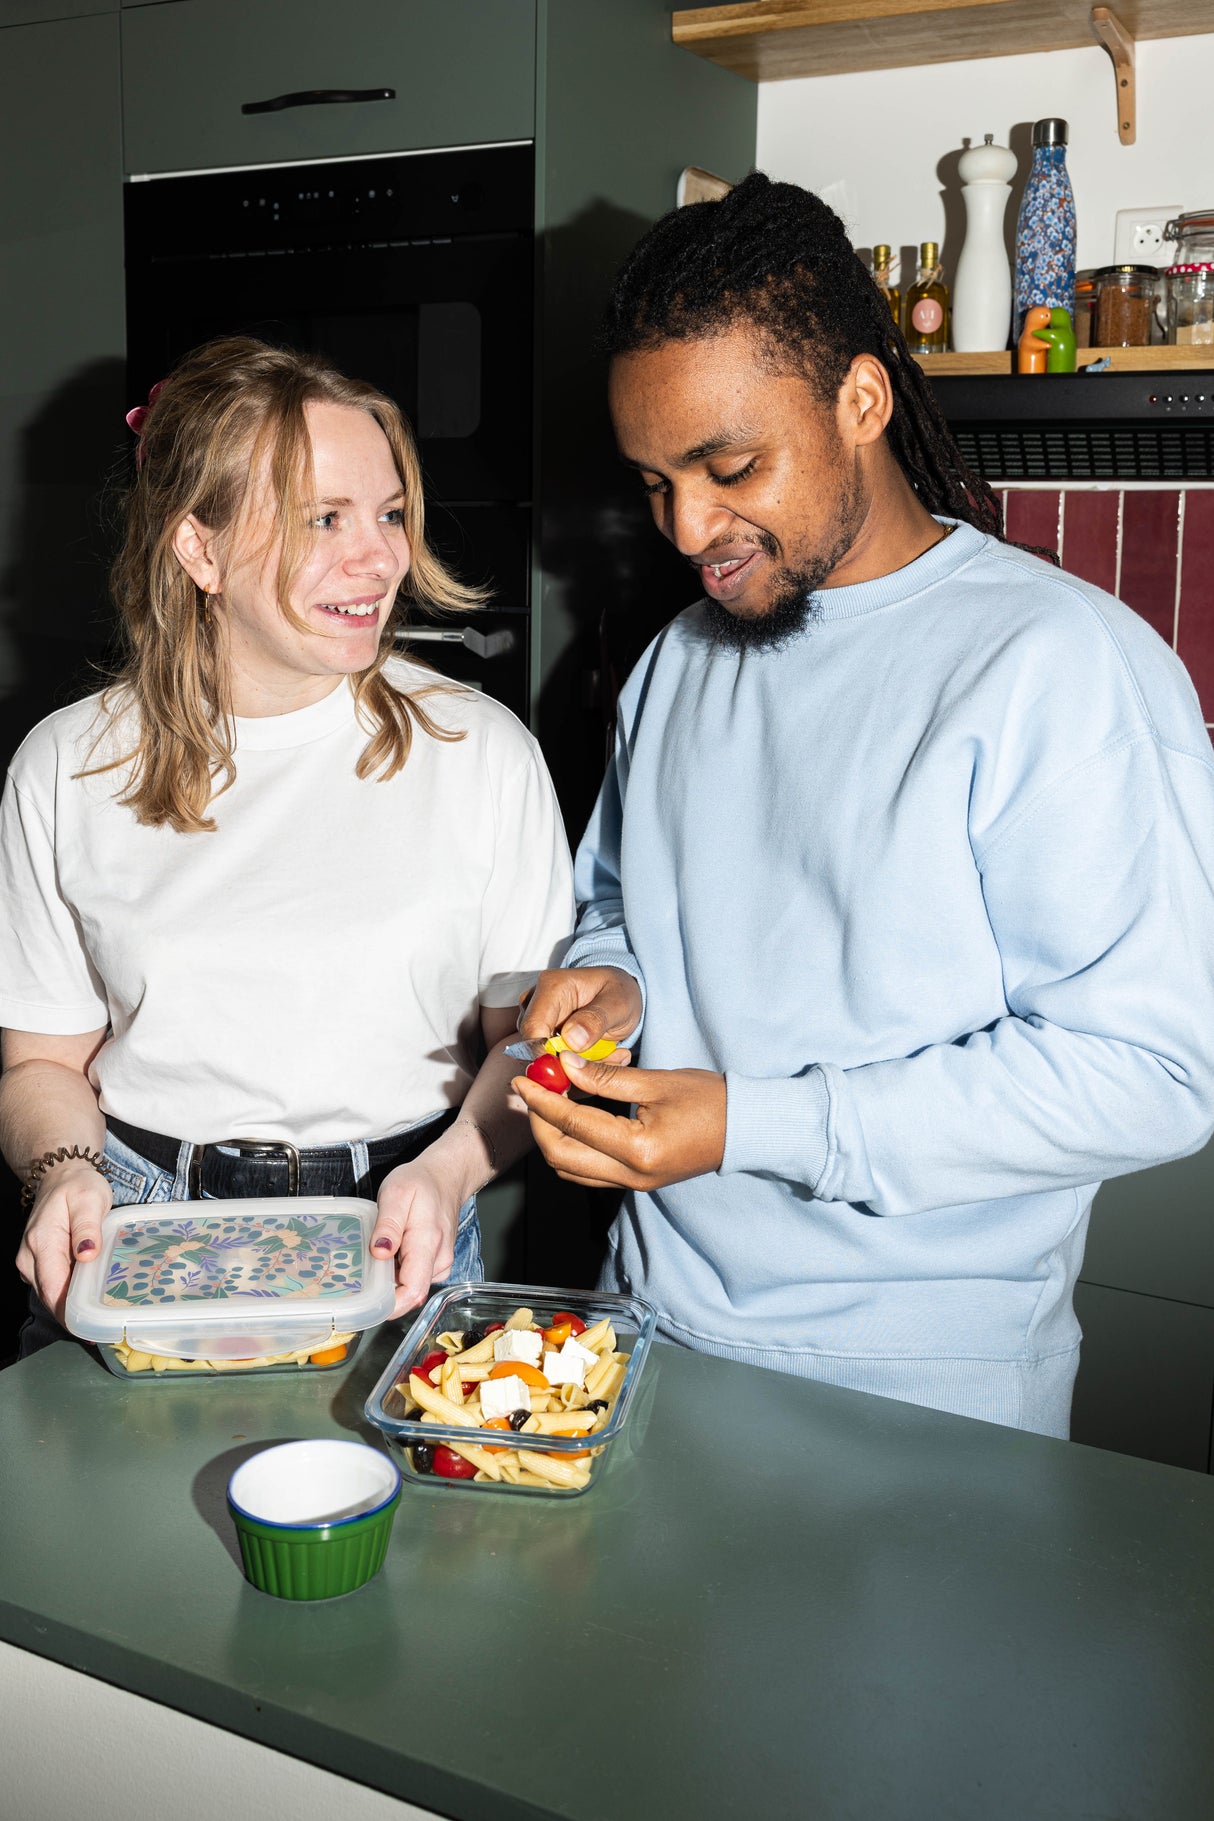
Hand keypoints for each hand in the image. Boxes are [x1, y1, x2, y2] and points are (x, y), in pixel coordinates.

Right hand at [16, 1162, 113, 1325]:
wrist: (61, 1176)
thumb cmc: (78, 1187)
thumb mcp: (90, 1200)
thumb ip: (88, 1228)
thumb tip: (86, 1255)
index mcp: (42, 1242)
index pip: (52, 1287)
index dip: (69, 1312)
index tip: (90, 1330)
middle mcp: (29, 1256)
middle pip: (49, 1296)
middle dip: (72, 1316)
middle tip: (102, 1331)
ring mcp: (30, 1261)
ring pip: (48, 1293)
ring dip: (70, 1308)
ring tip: (98, 1319)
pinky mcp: (36, 1263)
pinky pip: (51, 1285)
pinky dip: (66, 1296)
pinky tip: (87, 1301)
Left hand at [371, 1154, 466, 1318]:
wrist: (446, 1177)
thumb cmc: (420, 1183)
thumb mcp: (396, 1193)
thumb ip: (388, 1224)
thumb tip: (380, 1252)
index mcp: (427, 1244)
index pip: (413, 1292)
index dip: (390, 1305)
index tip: (366, 1300)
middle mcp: (439, 1260)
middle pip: (409, 1293)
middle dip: (384, 1289)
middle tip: (362, 1268)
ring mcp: (440, 1264)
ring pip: (411, 1286)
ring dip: (391, 1279)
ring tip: (378, 1254)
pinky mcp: (437, 1264)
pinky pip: (415, 1278)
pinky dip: (399, 1272)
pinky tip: (391, 1253)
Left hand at [513, 1053, 725, 1191]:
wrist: (746, 1129)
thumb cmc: (710, 1100)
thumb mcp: (657, 1080)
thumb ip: (606, 1077)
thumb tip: (565, 1065)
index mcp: (638, 1149)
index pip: (572, 1125)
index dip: (542, 1101)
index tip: (524, 1080)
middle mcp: (632, 1175)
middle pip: (561, 1157)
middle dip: (539, 1123)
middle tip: (533, 1090)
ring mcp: (634, 1184)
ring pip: (571, 1168)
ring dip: (552, 1136)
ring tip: (550, 1099)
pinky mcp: (636, 1181)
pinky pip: (589, 1170)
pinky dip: (572, 1145)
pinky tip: (573, 1115)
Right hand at [519, 966, 641, 1057]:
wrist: (618, 992)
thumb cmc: (619, 992)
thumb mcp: (618, 1004)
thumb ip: (596, 1020)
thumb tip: (571, 1040)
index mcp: (552, 986)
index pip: (533, 1029)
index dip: (545, 1056)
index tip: (569, 1073)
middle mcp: (535, 999)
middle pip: (532, 1045)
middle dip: (563, 1062)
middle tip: (598, 1064)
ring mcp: (534, 1016)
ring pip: (540, 1053)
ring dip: (570, 1064)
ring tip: (602, 1055)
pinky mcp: (538, 1031)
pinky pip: (548, 1057)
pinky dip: (570, 1063)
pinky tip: (593, 1056)